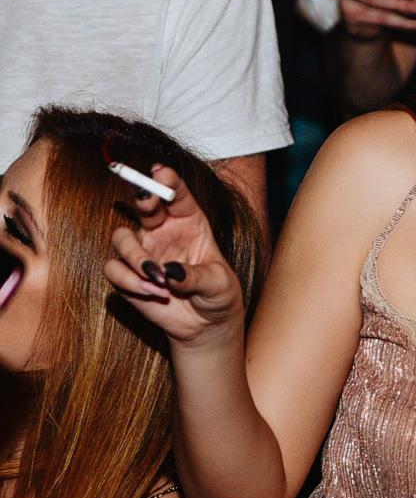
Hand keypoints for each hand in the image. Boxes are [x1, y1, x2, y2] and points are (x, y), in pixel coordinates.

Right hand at [103, 165, 243, 345]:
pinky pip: (113, 269)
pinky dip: (129, 280)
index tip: (161, 172)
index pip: (176, 195)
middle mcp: (163, 231)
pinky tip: (153, 292)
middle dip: (143, 198)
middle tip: (147, 202)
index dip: (167, 181)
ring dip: (136, 257)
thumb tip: (172, 272)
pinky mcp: (128, 275)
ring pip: (121, 237)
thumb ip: (197, 276)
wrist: (206, 325)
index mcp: (190, 222)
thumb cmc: (218, 295)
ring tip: (160, 279)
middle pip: (143, 204)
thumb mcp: (218, 284)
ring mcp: (143, 251)